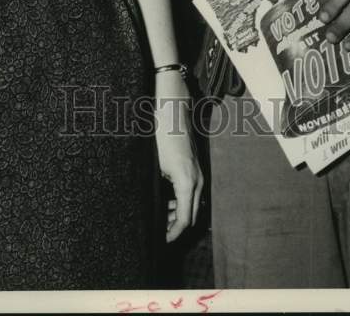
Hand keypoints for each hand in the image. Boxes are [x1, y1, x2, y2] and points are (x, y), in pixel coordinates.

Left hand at [154, 72, 203, 242]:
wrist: (172, 110)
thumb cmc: (161, 135)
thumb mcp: (155, 166)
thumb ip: (156, 190)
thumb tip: (151, 210)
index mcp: (187, 183)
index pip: (184, 220)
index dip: (173, 234)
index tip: (161, 240)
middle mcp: (197, 180)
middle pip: (191, 215)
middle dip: (175, 226)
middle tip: (158, 232)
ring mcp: (199, 173)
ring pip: (192, 204)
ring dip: (178, 213)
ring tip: (160, 217)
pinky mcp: (195, 167)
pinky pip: (192, 192)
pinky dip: (181, 200)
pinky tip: (166, 199)